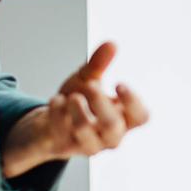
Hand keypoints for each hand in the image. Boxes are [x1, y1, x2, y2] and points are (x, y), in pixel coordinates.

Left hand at [1, 42, 150, 177]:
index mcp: (124, 118)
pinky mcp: (66, 147)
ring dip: (77, 110)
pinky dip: (57, 112)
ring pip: (86, 133)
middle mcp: (110, 135)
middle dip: (101, 105)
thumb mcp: (88, 79)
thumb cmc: (78, 101)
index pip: (141, 117)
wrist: (50, 124)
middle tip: (90, 85)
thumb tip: (112, 44)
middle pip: (113, 127)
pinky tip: (56, 100)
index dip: (133, 102)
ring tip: (71, 96)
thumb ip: (99, 64)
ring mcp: (88, 144)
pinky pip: (61, 131)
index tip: (118, 83)